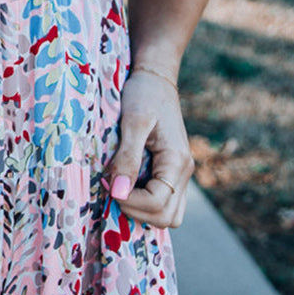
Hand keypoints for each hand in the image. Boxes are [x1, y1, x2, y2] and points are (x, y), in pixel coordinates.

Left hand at [107, 68, 193, 228]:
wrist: (155, 77)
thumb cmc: (144, 94)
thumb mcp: (133, 122)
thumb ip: (127, 158)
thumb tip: (119, 192)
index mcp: (177, 160)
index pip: (158, 203)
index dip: (130, 201)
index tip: (109, 185)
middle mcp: (184, 171)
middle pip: (167, 217)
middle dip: (136, 211)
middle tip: (113, 190)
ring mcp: (180, 173)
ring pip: (169, 214)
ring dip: (142, 210)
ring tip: (120, 189)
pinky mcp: (171, 171)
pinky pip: (164, 201)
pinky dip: (146, 202)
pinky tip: (126, 185)